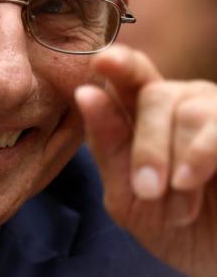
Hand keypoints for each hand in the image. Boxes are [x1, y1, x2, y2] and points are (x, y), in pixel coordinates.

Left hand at [75, 45, 216, 276]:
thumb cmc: (172, 226)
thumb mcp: (128, 195)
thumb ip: (108, 147)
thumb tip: (85, 92)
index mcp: (145, 113)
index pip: (130, 75)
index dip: (118, 64)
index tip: (102, 60)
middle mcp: (184, 103)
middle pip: (155, 94)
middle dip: (147, 146)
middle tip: (147, 190)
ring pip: (190, 111)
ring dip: (177, 158)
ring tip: (179, 193)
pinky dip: (201, 155)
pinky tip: (190, 182)